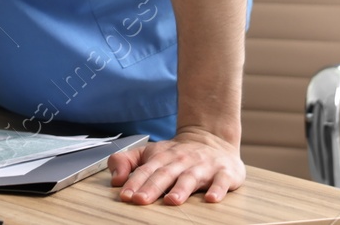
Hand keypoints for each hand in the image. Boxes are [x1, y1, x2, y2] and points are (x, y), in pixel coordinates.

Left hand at [108, 127, 244, 204]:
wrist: (212, 139)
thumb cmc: (176, 154)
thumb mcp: (149, 153)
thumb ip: (127, 162)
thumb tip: (115, 179)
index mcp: (162, 157)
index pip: (145, 171)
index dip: (134, 182)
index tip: (125, 195)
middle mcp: (181, 161)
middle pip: (164, 174)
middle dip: (152, 187)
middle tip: (141, 200)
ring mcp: (203, 166)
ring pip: (190, 178)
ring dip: (181, 189)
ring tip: (172, 201)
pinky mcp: (224, 172)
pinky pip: (221, 181)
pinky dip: (217, 190)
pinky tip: (211, 199)